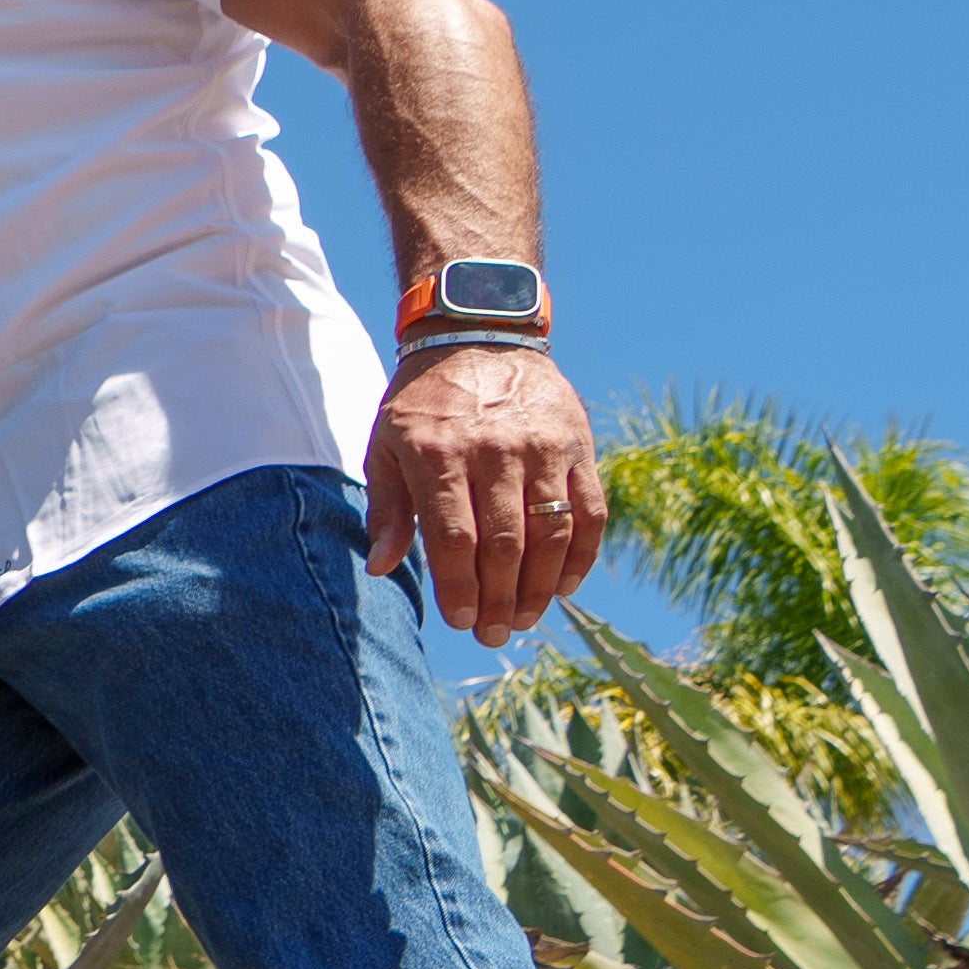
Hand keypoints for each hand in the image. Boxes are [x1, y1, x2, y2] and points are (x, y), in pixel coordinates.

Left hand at [366, 345, 605, 644]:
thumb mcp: (386, 445)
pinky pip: (589, 512)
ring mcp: (542, 448)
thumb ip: (387, 507)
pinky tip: (565, 586)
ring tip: (524, 617)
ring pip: (551, 533)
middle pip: (504, 543)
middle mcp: (494, 451)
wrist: (478, 336)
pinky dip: (581, 555)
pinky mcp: (578, 445)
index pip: (453, 537)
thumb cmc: (423, 402)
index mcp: (438, 454)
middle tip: (492, 633)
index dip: (459, 587)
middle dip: (499, 599)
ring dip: (540, 586)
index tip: (461, 621)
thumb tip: (379, 566)